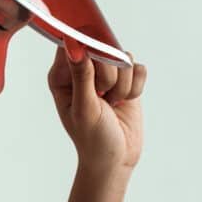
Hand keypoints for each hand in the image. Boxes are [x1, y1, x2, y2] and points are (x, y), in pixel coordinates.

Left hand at [47, 37, 146, 173]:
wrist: (116, 157)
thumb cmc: (92, 137)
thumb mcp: (84, 108)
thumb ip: (81, 76)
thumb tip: (74, 46)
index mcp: (61, 75)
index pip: (72, 43)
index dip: (87, 48)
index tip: (96, 62)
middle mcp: (82, 70)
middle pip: (102, 48)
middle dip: (109, 74)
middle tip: (103, 96)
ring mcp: (106, 74)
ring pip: (123, 58)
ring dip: (123, 84)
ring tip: (112, 103)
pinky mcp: (126, 80)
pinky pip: (139, 69)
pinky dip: (136, 87)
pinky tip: (125, 102)